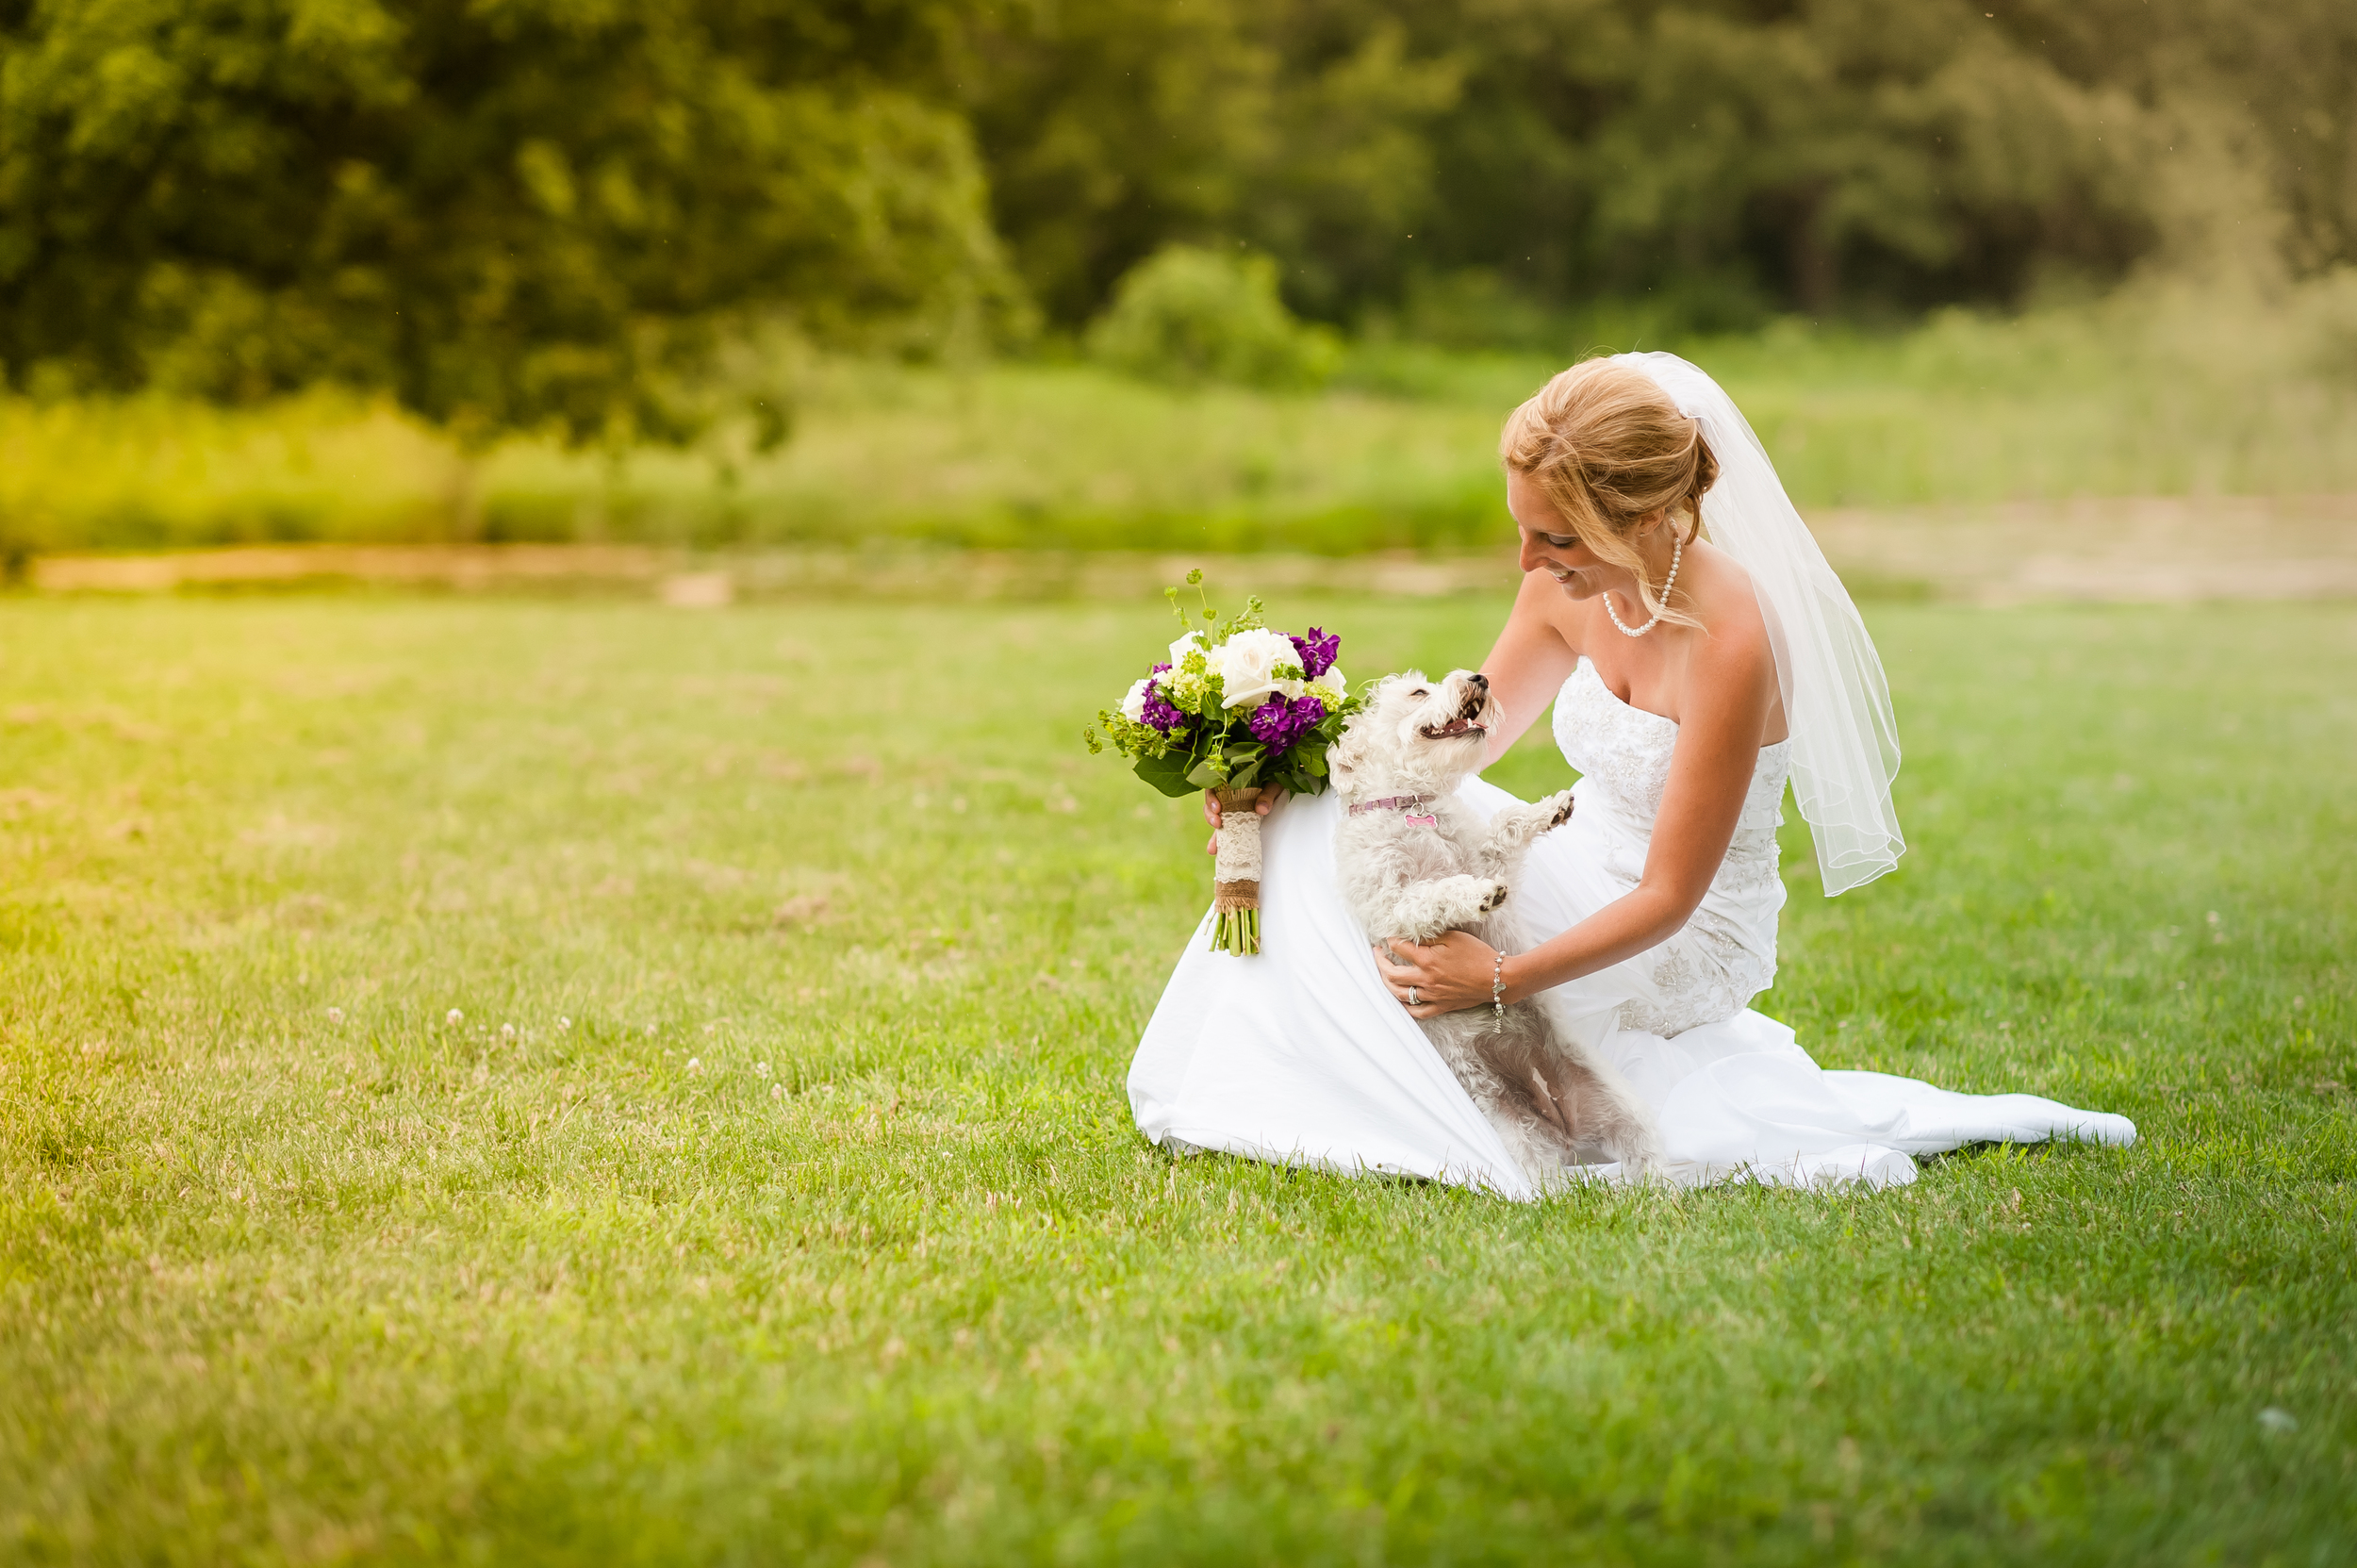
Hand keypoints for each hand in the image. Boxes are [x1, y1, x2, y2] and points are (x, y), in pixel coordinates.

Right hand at [1203, 788, 1287, 853]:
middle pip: (1211, 805)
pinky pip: (1225, 830)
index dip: (1211, 798)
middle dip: (1210, 816)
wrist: (1281, 788)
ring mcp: (1231, 810)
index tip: (1218, 808)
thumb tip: (1261, 809)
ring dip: (1213, 833)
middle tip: (1217, 824)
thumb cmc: (1275, 782)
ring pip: (1215, 819)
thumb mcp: (1273, 785)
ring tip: (1215, 846)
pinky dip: (1219, 841)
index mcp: (1231, 781)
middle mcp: (1227, 796)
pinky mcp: (1236, 821)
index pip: (1213, 788)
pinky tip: (1216, 851)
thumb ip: (1267, 794)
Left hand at [1373, 931, 1500, 1018]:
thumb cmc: (1478, 954)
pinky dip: (1406, 1006)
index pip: (1399, 948)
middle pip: (1392, 974)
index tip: (1389, 937)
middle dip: (1380, 962)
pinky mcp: (1441, 1006)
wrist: (1498, 978)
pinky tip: (1401, 999)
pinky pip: (1418, 1011)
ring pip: (1400, 994)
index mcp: (1427, 960)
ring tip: (1384, 974)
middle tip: (1377, 953)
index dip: (1391, 940)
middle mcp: (1426, 979)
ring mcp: (1432, 995)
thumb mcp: (1454, 937)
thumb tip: (1412, 936)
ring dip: (1387, 983)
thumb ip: (1430, 937)